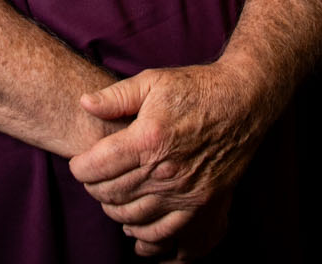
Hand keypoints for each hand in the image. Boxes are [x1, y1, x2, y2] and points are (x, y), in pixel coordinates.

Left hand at [67, 63, 270, 253]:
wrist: (242, 102)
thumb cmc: (195, 89)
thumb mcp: (152, 81)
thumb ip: (116, 96)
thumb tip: (84, 103)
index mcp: (149, 139)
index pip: (98, 166)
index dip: (80, 168)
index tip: (78, 164)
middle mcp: (166, 171)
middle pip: (113, 195)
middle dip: (95, 189)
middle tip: (93, 180)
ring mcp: (186, 193)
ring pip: (135, 219)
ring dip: (116, 213)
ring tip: (112, 200)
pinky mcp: (204, 206)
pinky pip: (168, 236)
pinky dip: (147, 240)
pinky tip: (138, 231)